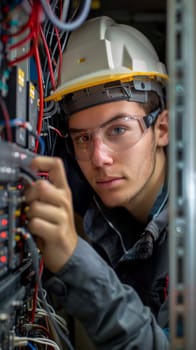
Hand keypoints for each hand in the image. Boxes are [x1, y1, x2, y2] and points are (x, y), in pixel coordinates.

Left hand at [24, 156, 77, 272]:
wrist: (68, 251)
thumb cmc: (56, 225)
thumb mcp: (52, 204)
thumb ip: (41, 191)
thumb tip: (24, 179)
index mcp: (63, 190)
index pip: (56, 164)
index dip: (40, 161)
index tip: (30, 168)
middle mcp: (64, 200)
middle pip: (42, 185)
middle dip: (29, 195)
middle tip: (30, 204)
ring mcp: (62, 216)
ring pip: (35, 207)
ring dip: (29, 215)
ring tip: (36, 219)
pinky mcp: (58, 232)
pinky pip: (35, 223)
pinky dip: (31, 228)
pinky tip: (37, 230)